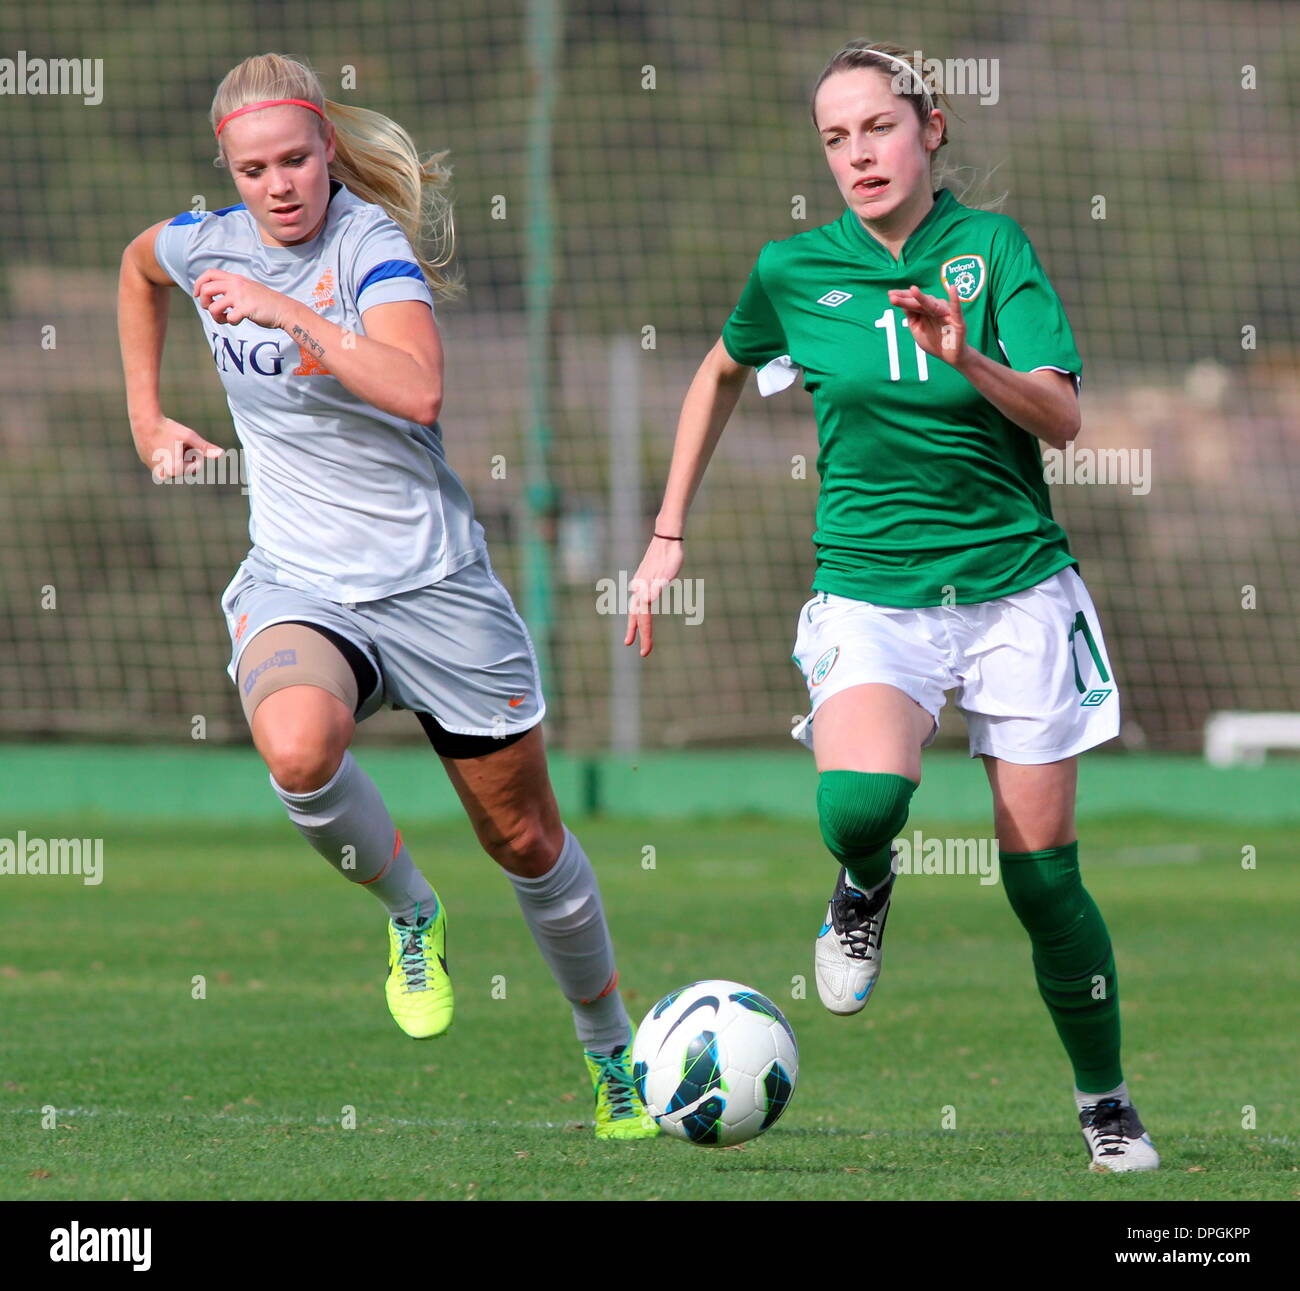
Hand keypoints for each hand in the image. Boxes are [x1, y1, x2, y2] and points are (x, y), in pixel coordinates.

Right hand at [131, 413, 223, 480]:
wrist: (144, 421)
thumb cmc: (169, 429)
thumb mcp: (189, 437)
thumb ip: (205, 448)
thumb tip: (222, 454)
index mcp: (175, 470)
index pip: (196, 467)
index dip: (195, 454)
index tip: (186, 444)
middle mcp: (164, 474)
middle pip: (186, 469)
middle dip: (185, 456)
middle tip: (177, 443)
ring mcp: (154, 470)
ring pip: (175, 465)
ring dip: (176, 455)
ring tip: (168, 443)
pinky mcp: (148, 463)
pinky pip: (163, 462)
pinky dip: (165, 454)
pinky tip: (160, 443)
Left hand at [193, 269, 288, 328]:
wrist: (284, 310)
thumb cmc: (266, 302)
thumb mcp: (248, 288)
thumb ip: (233, 288)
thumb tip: (216, 296)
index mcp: (235, 278)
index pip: (209, 274)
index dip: (199, 283)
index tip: (197, 294)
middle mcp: (236, 285)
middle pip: (206, 289)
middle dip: (203, 301)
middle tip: (210, 308)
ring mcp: (241, 297)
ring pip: (213, 306)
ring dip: (215, 316)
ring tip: (224, 319)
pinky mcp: (246, 309)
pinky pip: (228, 318)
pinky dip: (230, 322)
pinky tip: (237, 321)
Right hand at [623, 536, 684, 656]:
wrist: (666, 539)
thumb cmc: (670, 556)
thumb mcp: (668, 572)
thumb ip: (658, 586)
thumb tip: (648, 600)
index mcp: (644, 591)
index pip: (643, 619)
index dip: (645, 636)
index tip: (645, 652)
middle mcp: (638, 589)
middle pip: (636, 617)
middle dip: (637, 634)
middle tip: (642, 653)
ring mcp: (639, 585)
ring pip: (635, 609)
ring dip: (634, 624)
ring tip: (631, 637)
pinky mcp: (643, 581)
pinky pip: (638, 601)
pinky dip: (638, 612)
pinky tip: (639, 612)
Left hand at [887, 282, 967, 366]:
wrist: (951, 357)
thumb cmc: (934, 342)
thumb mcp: (917, 330)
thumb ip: (911, 317)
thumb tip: (902, 303)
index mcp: (926, 311)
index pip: (913, 302)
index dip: (902, 298)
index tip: (889, 294)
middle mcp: (936, 309)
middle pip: (920, 303)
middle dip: (907, 299)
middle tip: (893, 296)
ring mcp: (946, 314)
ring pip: (933, 305)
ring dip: (922, 298)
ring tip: (913, 290)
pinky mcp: (957, 321)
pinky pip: (956, 309)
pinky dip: (955, 299)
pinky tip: (952, 289)